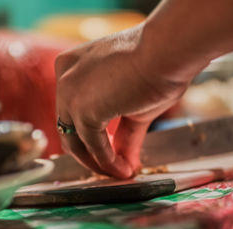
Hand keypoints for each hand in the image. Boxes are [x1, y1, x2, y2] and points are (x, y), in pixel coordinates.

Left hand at [55, 26, 189, 177]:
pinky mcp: (83, 112)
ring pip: (75, 140)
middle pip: (69, 126)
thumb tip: (126, 161)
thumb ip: (125, 133)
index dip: (88, 134)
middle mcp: (64, 76)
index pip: (72, 108)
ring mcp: (69, 94)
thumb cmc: (159, 66)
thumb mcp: (134, 103)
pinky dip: (108, 162)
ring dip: (98, 163)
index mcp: (72, 66)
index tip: (108, 151)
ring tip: (122, 173)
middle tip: (112, 168)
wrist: (168, 51)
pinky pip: (94, 146)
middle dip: (90, 153)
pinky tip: (126, 169)